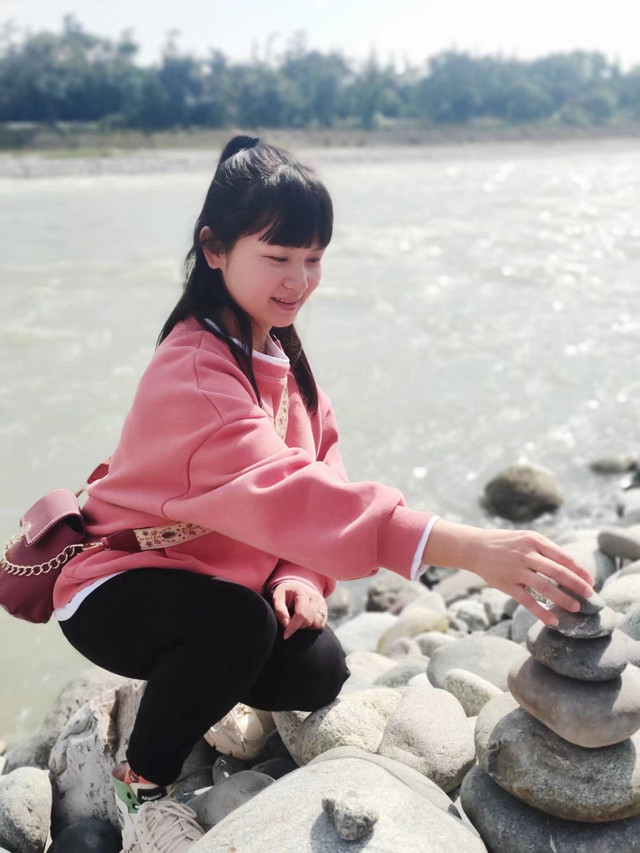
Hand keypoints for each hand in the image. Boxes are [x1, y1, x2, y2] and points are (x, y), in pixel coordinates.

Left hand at [271, 580, 327, 638]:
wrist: (297, 587)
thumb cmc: (286, 594)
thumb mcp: (278, 598)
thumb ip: (280, 610)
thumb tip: (286, 624)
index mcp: (303, 593)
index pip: (301, 614)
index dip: (293, 627)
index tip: (285, 635)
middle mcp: (315, 597)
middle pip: (308, 620)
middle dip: (298, 627)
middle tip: (290, 624)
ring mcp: (322, 603)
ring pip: (317, 624)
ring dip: (306, 627)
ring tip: (298, 621)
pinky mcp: (325, 609)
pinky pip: (322, 624)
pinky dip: (313, 626)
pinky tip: (306, 621)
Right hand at [423, 520, 594, 627]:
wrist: (474, 547)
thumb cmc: (506, 543)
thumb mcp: (526, 539)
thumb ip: (547, 551)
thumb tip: (573, 569)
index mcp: (534, 540)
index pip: (563, 556)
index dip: (579, 570)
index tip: (591, 581)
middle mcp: (526, 554)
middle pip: (557, 571)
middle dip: (576, 584)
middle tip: (591, 595)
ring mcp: (516, 570)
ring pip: (545, 587)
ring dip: (562, 599)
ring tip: (576, 608)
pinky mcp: (507, 584)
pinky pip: (527, 601)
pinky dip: (541, 612)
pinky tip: (553, 621)